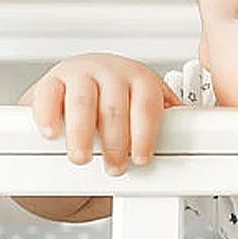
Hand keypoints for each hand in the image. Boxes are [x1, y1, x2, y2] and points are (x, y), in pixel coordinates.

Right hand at [24, 54, 180, 175]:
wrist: (82, 84)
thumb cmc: (119, 102)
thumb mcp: (143, 109)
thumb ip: (164, 124)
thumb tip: (189, 145)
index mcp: (141, 78)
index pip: (147, 107)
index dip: (144, 135)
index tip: (140, 158)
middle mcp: (111, 72)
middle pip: (115, 108)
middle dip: (115, 142)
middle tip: (114, 167)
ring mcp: (80, 73)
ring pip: (83, 102)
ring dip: (82, 133)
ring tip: (82, 157)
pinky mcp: (52, 80)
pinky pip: (49, 95)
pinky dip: (48, 115)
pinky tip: (52, 133)